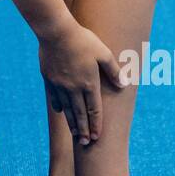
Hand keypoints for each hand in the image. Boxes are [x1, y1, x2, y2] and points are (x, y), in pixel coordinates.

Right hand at [38, 21, 121, 144]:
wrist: (56, 32)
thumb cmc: (83, 40)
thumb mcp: (103, 53)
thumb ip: (114, 71)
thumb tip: (125, 84)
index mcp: (89, 83)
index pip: (94, 110)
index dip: (96, 124)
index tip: (97, 137)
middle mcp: (74, 88)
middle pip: (80, 114)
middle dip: (84, 130)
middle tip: (86, 143)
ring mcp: (60, 85)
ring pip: (67, 109)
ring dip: (72, 123)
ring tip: (76, 135)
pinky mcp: (49, 80)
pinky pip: (55, 98)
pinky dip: (59, 108)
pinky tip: (62, 113)